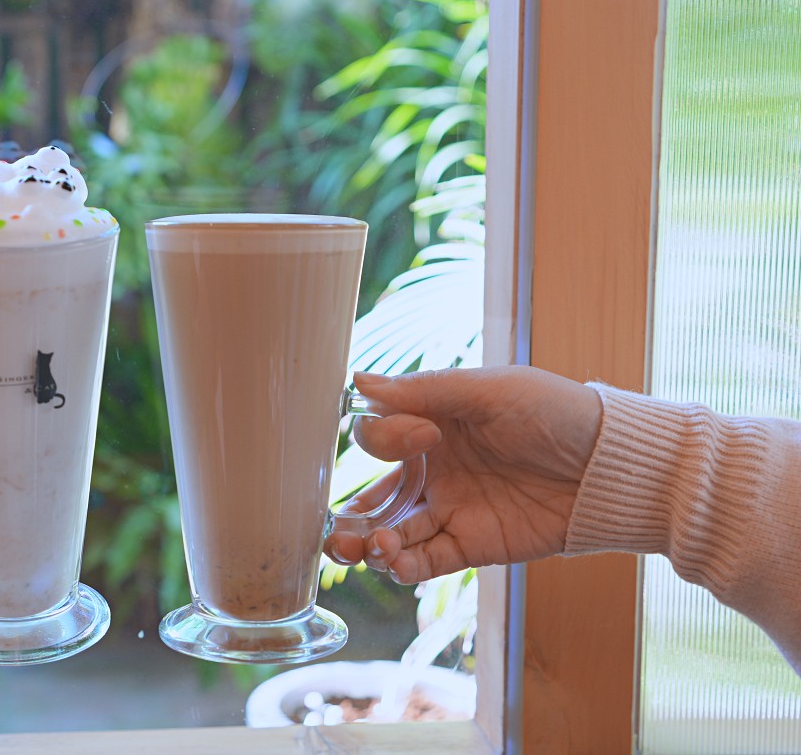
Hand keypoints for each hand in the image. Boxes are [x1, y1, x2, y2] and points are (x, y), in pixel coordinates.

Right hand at [324, 366, 602, 583]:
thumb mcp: (490, 390)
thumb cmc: (555, 413)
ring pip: (392, 533)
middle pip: (373, 496)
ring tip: (369, 550)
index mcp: (431, 424)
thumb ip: (424, 390)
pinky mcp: (474, 544)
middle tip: (335, 534)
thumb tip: (359, 381)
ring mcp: (452, 509)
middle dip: (348, 517)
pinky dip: (404, 565)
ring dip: (370, 545)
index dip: (384, 440)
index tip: (423, 437)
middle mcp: (433, 469)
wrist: (612, 465)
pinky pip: (427, 559)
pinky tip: (395, 562)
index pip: (379, 438)